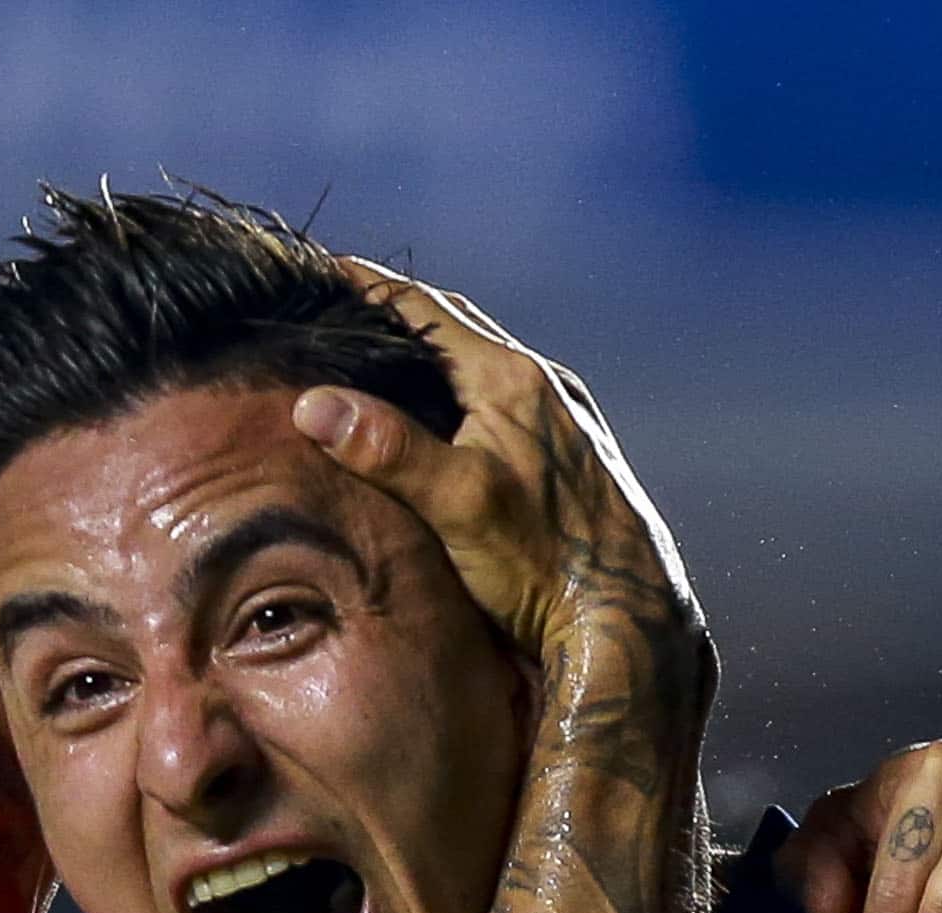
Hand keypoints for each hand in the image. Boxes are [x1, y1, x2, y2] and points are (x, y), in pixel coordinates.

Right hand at [291, 262, 709, 705]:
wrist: (626, 615)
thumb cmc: (547, 564)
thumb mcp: (458, 504)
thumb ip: (388, 449)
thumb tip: (315, 404)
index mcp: (512, 380)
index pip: (427, 309)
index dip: (371, 286)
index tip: (326, 268)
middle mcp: (543, 386)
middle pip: (458, 329)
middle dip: (401, 315)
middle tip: (347, 307)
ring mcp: (564, 420)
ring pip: (485, 365)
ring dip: (437, 356)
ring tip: (387, 360)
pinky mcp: (572, 456)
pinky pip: (508, 401)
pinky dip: (466, 393)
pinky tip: (449, 421)